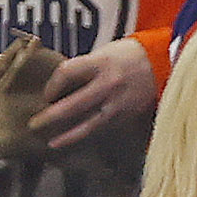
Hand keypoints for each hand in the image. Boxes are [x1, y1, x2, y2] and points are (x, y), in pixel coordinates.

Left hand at [28, 38, 158, 147]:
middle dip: (52, 116)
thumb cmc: (128, 55)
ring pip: (89, 124)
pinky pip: (102, 127)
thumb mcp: (103, 53)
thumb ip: (83, 69)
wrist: (161, 64)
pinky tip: (75, 140)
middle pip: (74, 104)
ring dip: (69, 135)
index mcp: (100, 63)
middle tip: (34, 124)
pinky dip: (87, 134)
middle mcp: (109, 84)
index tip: (46, 95)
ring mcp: (119, 103)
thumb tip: (62, 87)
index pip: (66, 74)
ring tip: (52, 143)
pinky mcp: (127, 115)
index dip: (52, 86)